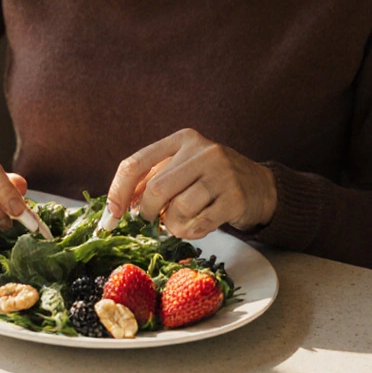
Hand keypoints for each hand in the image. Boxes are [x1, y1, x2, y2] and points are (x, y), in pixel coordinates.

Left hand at [105, 128, 276, 238]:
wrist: (259, 186)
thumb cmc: (210, 180)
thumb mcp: (181, 170)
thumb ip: (151, 181)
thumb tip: (117, 207)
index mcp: (182, 140)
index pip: (137, 163)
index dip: (118, 191)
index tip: (112, 215)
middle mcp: (203, 151)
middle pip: (156, 189)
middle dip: (148, 212)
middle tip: (153, 221)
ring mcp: (222, 173)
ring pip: (178, 208)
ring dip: (172, 224)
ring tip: (179, 222)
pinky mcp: (235, 197)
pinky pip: (200, 223)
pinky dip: (190, 232)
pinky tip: (195, 228)